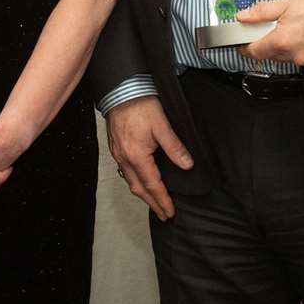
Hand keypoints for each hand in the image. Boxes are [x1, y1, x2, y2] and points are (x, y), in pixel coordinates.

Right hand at [105, 96, 192, 221]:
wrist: (120, 90)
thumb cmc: (140, 104)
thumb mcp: (162, 125)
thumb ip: (174, 147)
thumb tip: (187, 165)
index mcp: (137, 156)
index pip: (152, 185)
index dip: (162, 200)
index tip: (170, 212)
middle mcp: (125, 159)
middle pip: (139, 188)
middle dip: (152, 203)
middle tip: (163, 214)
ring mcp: (118, 154)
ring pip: (130, 181)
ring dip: (143, 194)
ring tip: (154, 201)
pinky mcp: (116, 147)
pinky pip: (125, 172)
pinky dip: (135, 182)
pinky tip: (141, 180)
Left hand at [238, 0, 303, 69]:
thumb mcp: (286, 3)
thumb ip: (261, 12)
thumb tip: (244, 16)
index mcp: (282, 40)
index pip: (255, 52)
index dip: (247, 47)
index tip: (245, 44)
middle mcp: (294, 54)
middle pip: (272, 55)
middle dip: (271, 43)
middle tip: (279, 28)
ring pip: (289, 58)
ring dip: (289, 48)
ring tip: (299, 31)